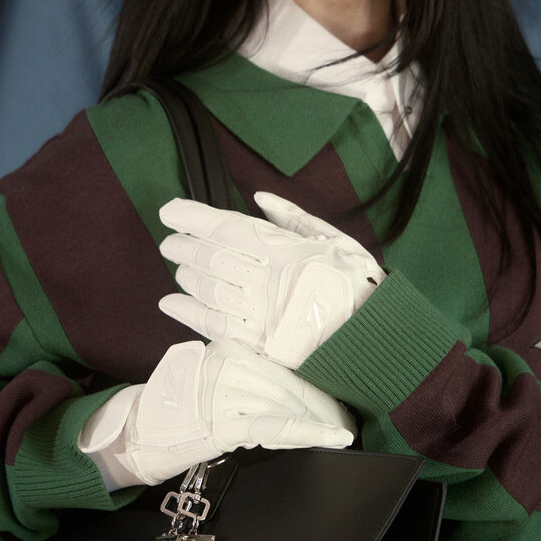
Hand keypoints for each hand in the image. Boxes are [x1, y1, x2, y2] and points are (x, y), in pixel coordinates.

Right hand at [105, 339, 353, 485]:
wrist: (135, 435)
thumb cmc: (178, 412)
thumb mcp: (213, 381)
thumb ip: (249, 380)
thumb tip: (295, 393)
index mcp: (228, 346)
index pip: (283, 367)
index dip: (315, 387)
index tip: (337, 401)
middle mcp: (227, 364)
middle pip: (290, 386)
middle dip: (323, 406)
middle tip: (349, 421)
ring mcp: (223, 392)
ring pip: (286, 406)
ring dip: (319, 423)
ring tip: (341, 432)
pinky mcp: (222, 422)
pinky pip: (276, 426)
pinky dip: (310, 433)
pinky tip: (336, 437)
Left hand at [158, 192, 384, 367]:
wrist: (371, 335)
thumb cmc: (355, 281)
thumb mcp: (332, 238)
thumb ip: (291, 218)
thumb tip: (258, 199)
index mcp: (283, 249)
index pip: (224, 228)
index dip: (192, 218)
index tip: (170, 211)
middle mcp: (266, 279)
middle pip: (210, 258)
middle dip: (184, 247)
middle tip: (170, 243)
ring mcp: (259, 312)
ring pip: (207, 289)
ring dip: (187, 276)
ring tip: (180, 269)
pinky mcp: (257, 342)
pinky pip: (211, 324)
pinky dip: (187, 311)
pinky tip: (170, 302)